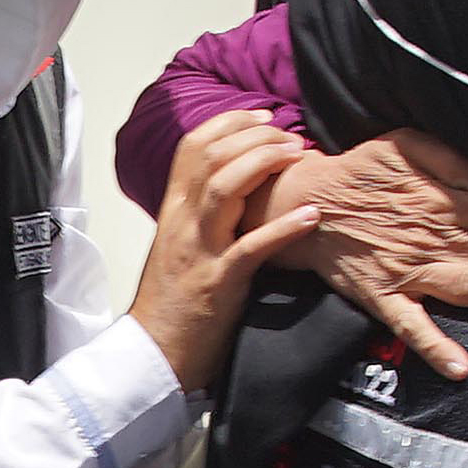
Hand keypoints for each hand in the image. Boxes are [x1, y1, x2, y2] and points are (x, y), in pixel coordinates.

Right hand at [125, 115, 335, 400]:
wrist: (155, 352)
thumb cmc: (174, 300)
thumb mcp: (181, 245)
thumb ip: (201, 213)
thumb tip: (237, 185)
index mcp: (173, 210)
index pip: (192, 147)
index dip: (229, 122)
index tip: (264, 116)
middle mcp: (182, 222)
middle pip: (212, 158)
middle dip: (255, 136)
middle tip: (292, 137)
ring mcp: (199, 250)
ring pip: (224, 188)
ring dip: (265, 164)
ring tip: (299, 156)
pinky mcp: (219, 282)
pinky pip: (252, 248)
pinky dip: (284, 229)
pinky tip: (312, 215)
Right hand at [284, 127, 467, 379]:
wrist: (308, 204)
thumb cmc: (363, 171)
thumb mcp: (406, 142)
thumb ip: (453, 157)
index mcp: (449, 201)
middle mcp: (439, 238)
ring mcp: (413, 271)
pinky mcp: (387, 297)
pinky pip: (413, 326)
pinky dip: (436, 347)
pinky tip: (461, 368)